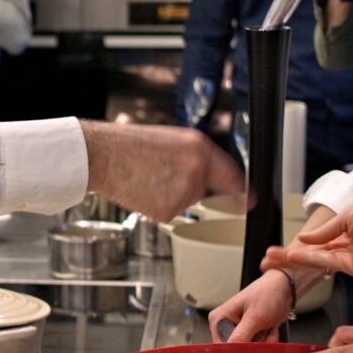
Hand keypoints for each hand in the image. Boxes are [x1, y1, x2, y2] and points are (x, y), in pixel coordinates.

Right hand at [80, 121, 242, 222]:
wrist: (103, 156)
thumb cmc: (128, 144)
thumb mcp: (169, 139)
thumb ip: (193, 156)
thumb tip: (205, 173)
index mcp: (199, 147)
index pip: (231, 174)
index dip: (242, 191)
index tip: (249, 201)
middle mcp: (197, 170)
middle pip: (202, 191)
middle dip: (184, 188)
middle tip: (158, 176)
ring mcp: (184, 192)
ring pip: (184, 202)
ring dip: (168, 196)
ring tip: (145, 178)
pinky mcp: (168, 210)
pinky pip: (168, 213)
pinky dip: (154, 206)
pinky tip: (140, 190)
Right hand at [207, 270, 291, 342]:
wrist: (283, 288)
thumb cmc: (267, 294)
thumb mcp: (255, 317)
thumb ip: (241, 336)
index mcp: (218, 319)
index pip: (221, 347)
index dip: (236, 352)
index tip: (252, 348)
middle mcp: (224, 325)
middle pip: (236, 350)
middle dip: (255, 344)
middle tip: (264, 331)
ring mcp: (237, 329)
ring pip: (248, 350)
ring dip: (263, 342)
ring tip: (268, 327)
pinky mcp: (248, 332)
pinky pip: (256, 346)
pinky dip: (266, 340)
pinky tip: (269, 328)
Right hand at [262, 205, 352, 278]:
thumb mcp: (348, 216)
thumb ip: (325, 231)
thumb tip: (304, 238)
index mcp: (340, 235)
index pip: (312, 243)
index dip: (294, 246)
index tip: (277, 249)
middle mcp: (340, 249)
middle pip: (308, 255)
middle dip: (286, 258)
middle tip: (267, 260)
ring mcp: (344, 260)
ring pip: (312, 261)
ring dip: (291, 260)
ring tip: (272, 260)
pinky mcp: (350, 268)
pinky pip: (325, 262)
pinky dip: (308, 259)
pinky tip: (293, 256)